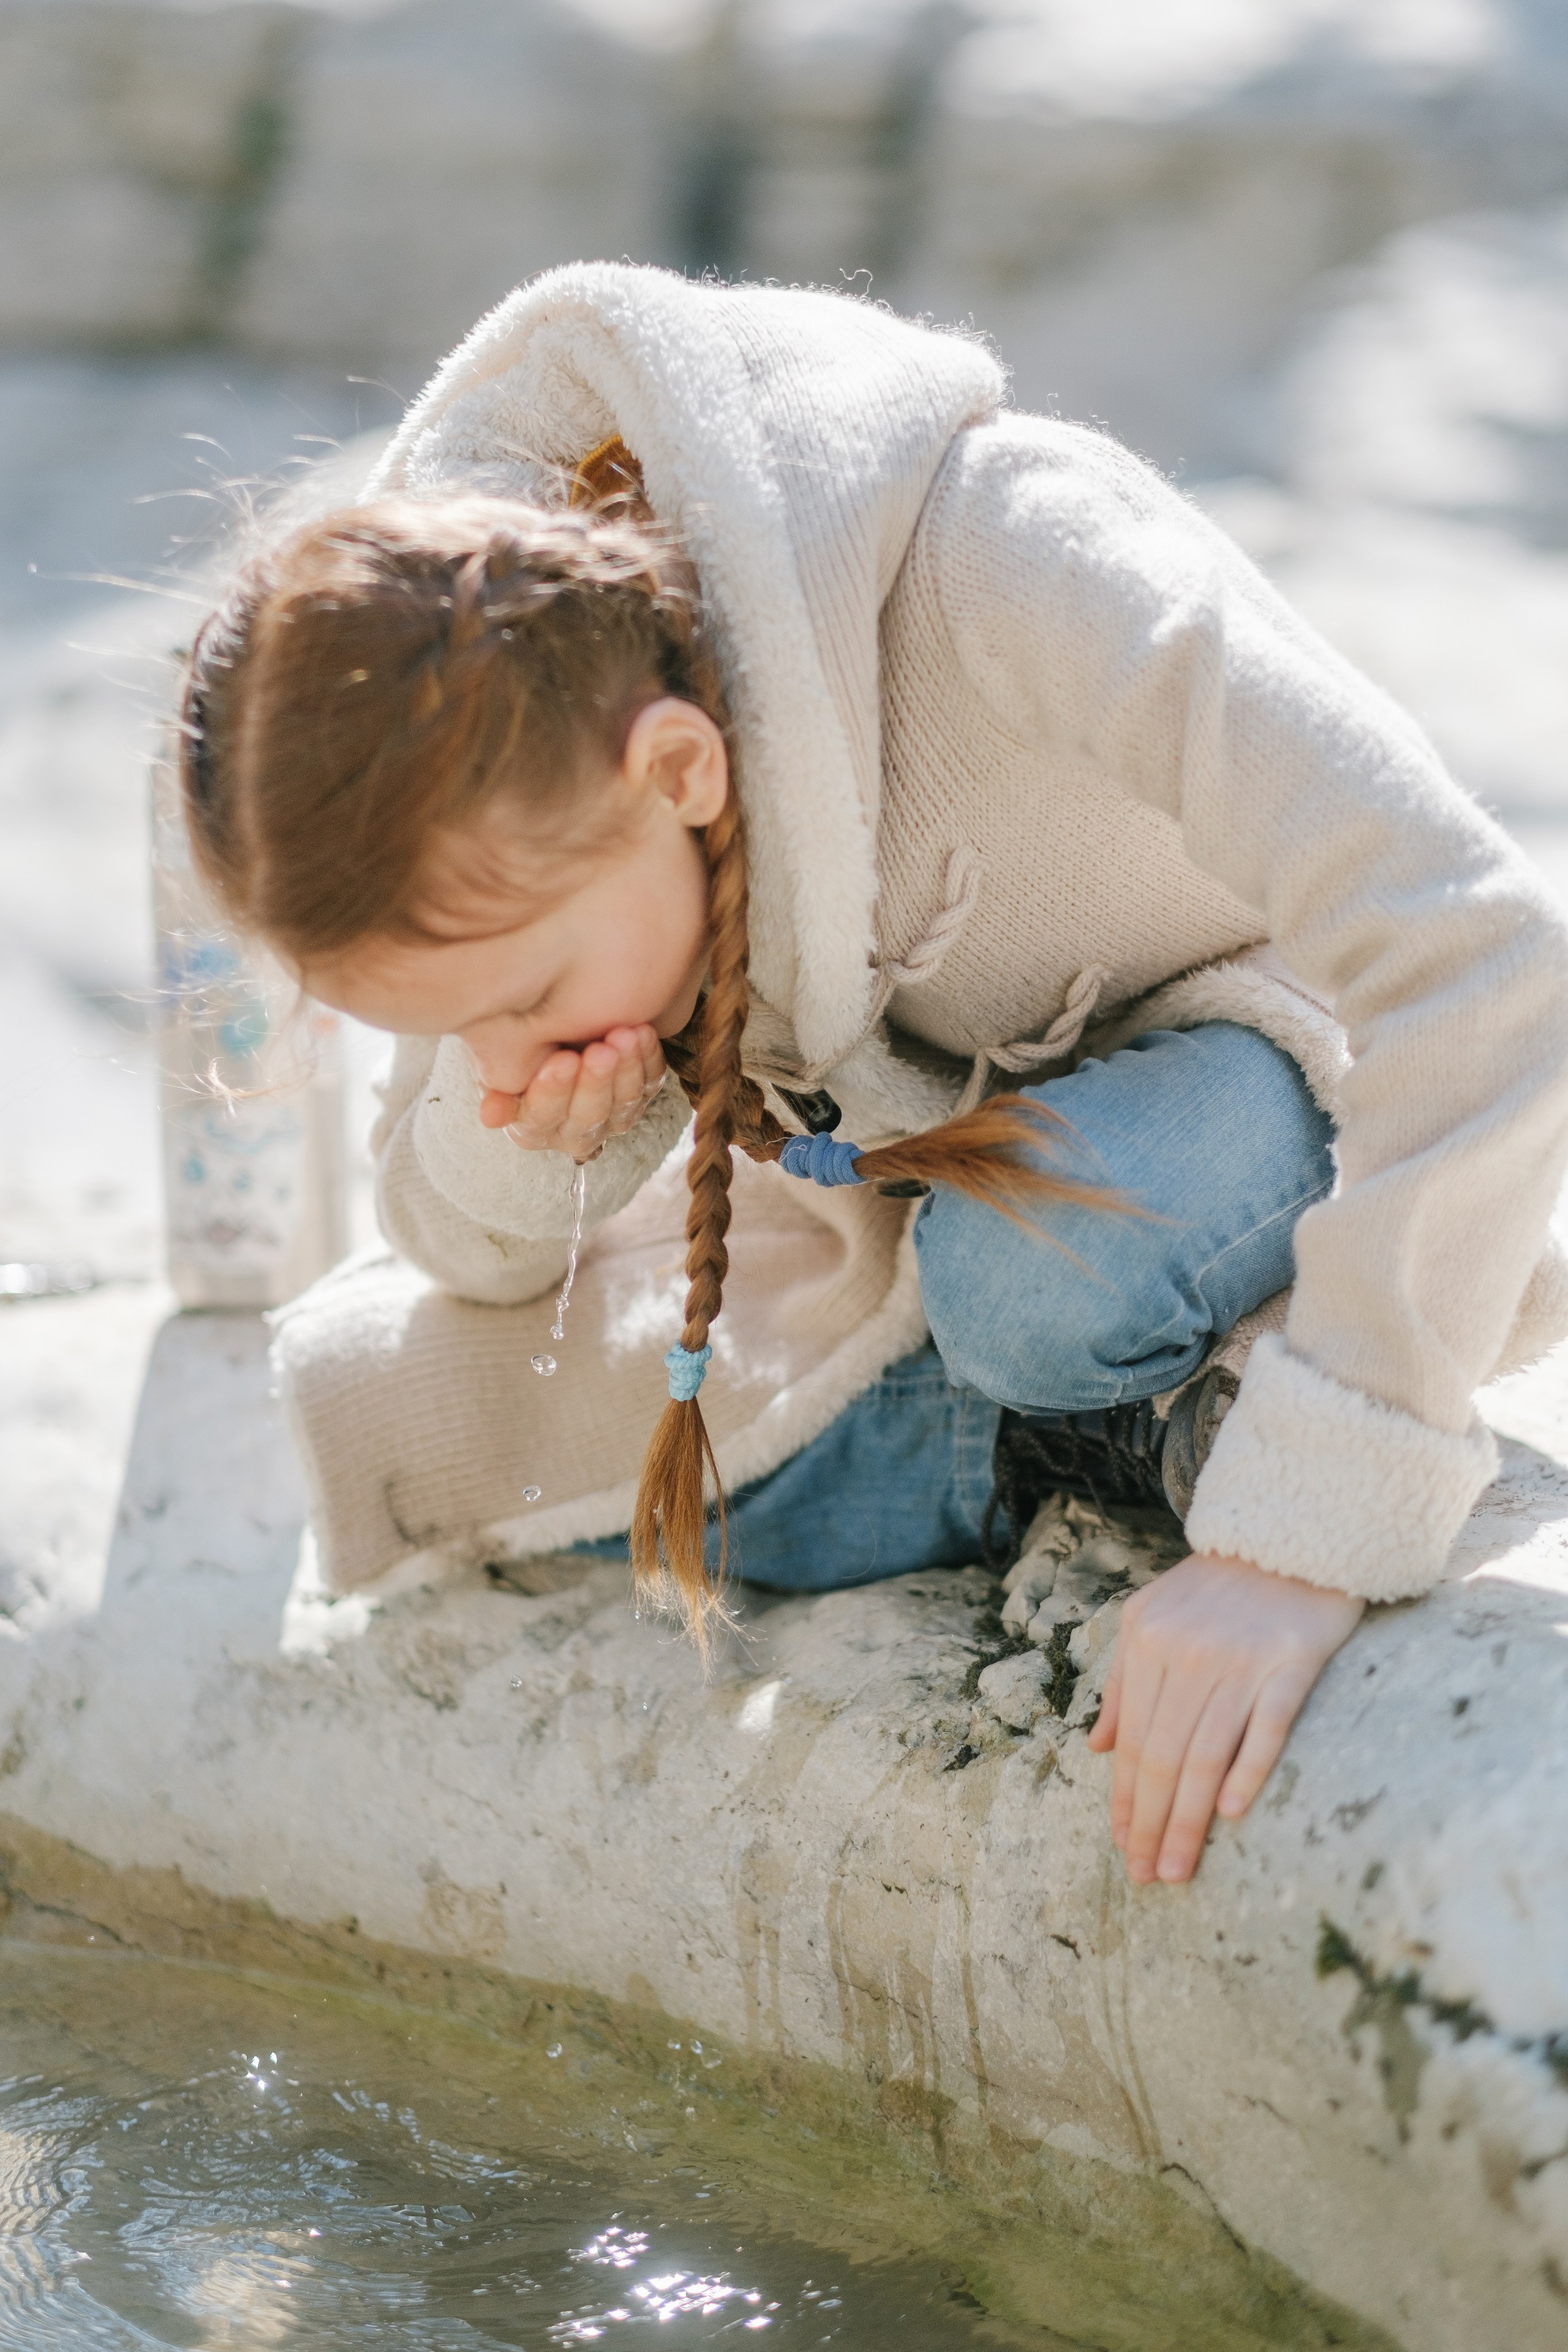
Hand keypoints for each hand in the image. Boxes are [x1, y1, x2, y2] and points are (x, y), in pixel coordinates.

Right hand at [477, 1025, 666, 1163]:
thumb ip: (496, 1087)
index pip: (542, 1117)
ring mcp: (612, 1117)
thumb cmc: (520, 1047)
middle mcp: (575, 1132)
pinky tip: (643, 1033)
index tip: (559, 1061)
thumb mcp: (501, 1064)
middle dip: (594, 1081)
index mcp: (534, 1128)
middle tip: (599, 1050)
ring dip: (626, 1068)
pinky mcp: (640, 1095)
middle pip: (588, 1115)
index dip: (552, 1092)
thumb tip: (490, 1117)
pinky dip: (648, 1057)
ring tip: (624, 1036)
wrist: (554, 1028)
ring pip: (624, 1102)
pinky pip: (650, 1083)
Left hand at [1087, 1551, 1363, 1884]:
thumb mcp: (1149, 1618)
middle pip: (1163, 1755)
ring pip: (1205, 1752)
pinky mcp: (1293, 1660)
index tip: (1122, 1847)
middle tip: (1146, 1875)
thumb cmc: (1215, 1586)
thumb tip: (1099, 1749)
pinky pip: (1267, 1724)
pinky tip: (1232, 1812)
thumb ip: (1122, 1681)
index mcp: (1148, 1643)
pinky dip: (1247, 1769)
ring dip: (1188, 1818)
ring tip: (1177, 1868)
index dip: (1125, 1799)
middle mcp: (1189, 1653)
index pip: (1133, 1741)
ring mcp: (1242, 1659)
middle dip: (1150, 1823)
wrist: (1288, 1535)